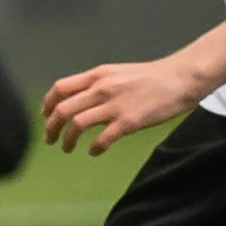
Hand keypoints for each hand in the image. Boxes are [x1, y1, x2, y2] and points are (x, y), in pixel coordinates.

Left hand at [44, 56, 208, 153]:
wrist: (180, 78)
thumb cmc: (152, 76)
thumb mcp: (119, 73)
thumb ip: (100, 85)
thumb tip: (83, 98)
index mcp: (97, 75)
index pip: (61, 88)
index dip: (48, 104)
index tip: (46, 116)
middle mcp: (101, 89)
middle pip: (63, 109)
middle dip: (51, 127)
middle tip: (50, 139)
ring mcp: (114, 106)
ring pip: (77, 124)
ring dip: (67, 140)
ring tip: (67, 149)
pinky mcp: (128, 122)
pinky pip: (102, 139)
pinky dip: (94, 148)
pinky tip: (94, 152)